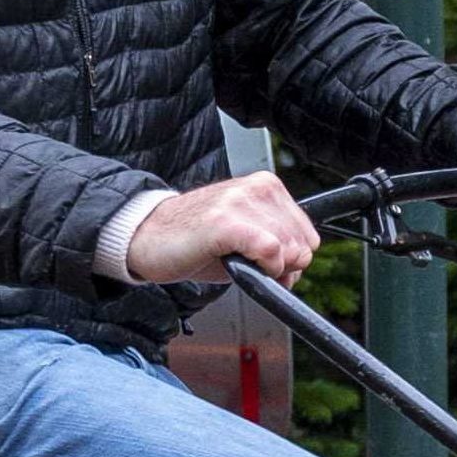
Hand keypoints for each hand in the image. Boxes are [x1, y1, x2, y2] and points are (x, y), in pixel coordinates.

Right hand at [123, 169, 323, 284]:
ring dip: (269, 271)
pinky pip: (270, 250)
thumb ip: (277, 247)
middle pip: (302, 245)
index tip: (270, 267)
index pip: (308, 234)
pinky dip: (264, 268)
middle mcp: (257, 188)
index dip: (293, 260)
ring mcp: (241, 202)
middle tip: (252, 269)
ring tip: (238, 264)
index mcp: (266, 186)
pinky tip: (239, 265)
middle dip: (283, 269)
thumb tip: (299, 268)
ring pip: (289, 249)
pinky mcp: (226, 221)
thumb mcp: (245, 238)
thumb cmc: (193, 240)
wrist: (148, 238)